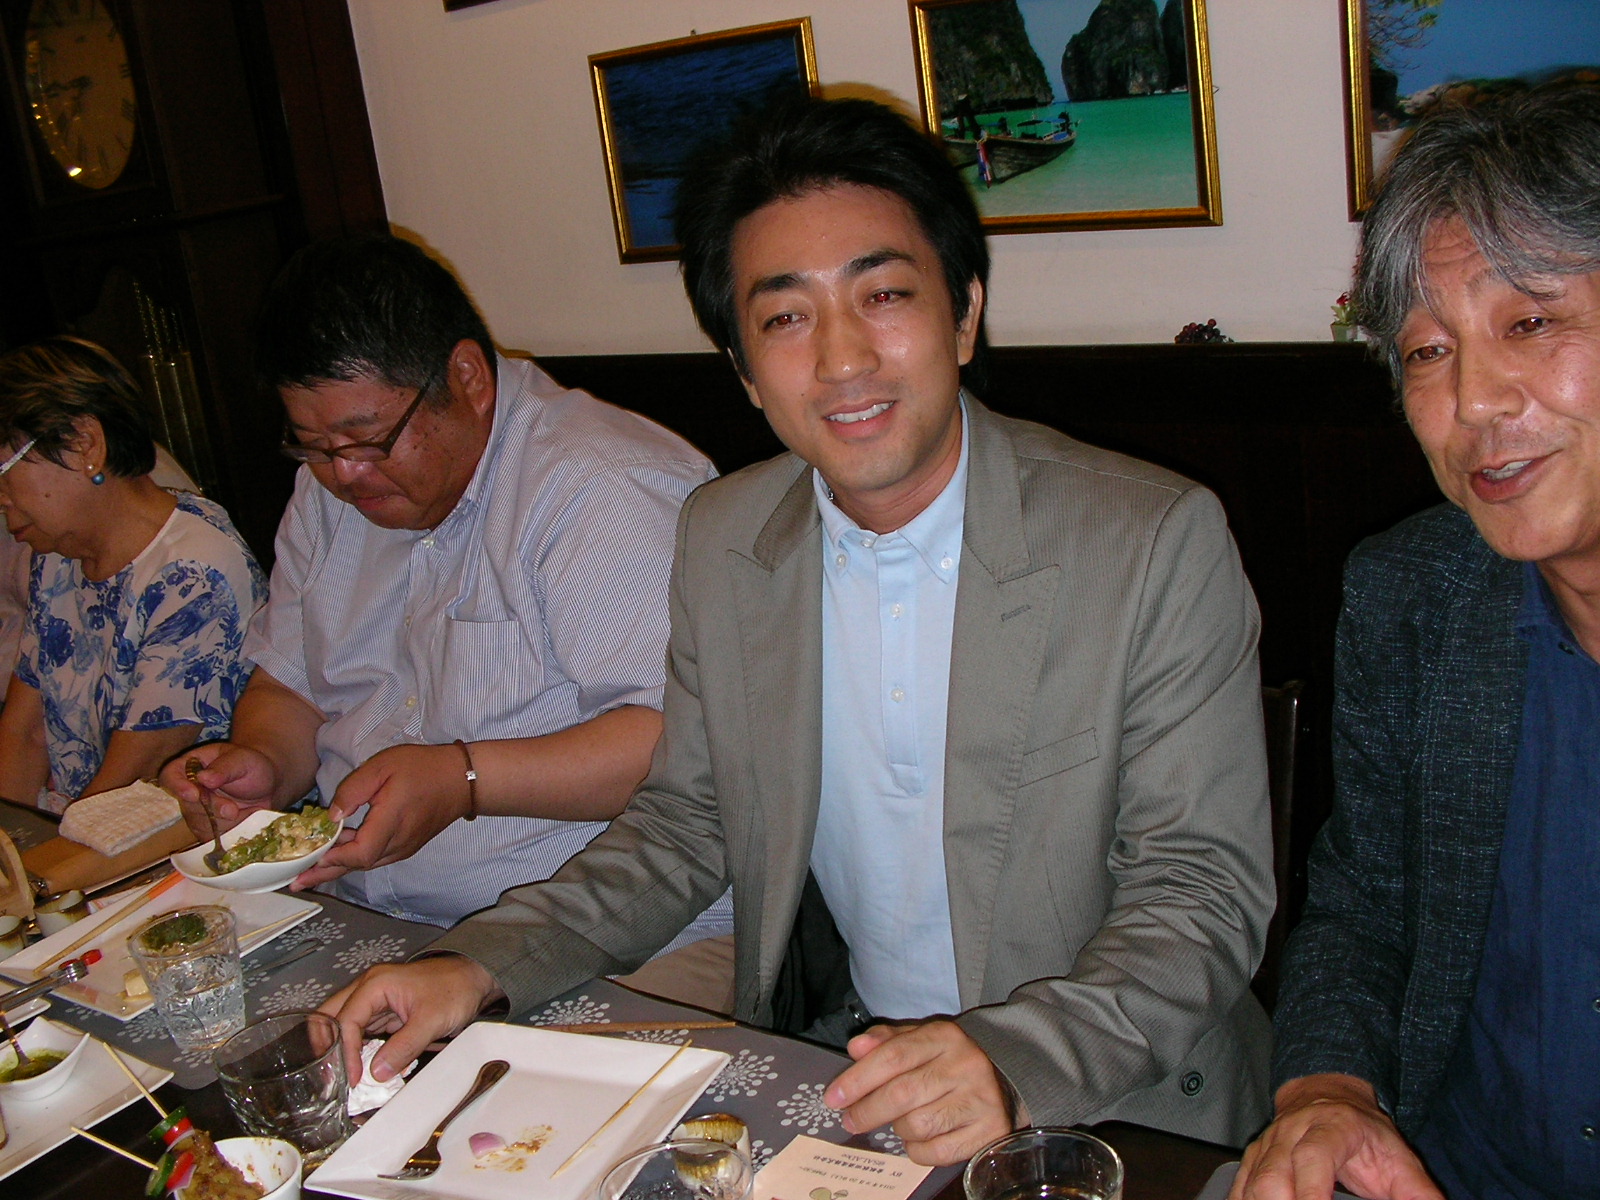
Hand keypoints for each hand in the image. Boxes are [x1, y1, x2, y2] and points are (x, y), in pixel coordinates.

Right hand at [158, 742, 279, 836]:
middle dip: (211, 809)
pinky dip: (230, 831)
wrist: (267, 786)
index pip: (170, 775)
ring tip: (244, 811)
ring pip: (199, 823)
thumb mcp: (243, 760)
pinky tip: (244, 820)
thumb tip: (203, 778)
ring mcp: (195, 811)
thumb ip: (224, 767)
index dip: (178, 786)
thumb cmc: (252, 766)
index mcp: (190, 766)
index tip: (194, 795)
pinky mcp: (206, 828)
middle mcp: (188, 790)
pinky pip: (211, 837)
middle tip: (232, 810)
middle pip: (187, 805)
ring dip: (223, 822)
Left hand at [292, 743, 470, 889]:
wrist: (462, 779)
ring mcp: (404, 847)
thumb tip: (331, 816)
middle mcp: (398, 843)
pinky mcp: (407, 846)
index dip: (333, 859)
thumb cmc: (422, 768)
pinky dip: (355, 859)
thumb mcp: (382, 766)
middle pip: (359, 865)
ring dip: (339, 867)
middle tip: (297, 882)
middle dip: (326, 873)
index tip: (309, 859)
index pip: (360, 853)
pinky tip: (340, 855)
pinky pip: (376, 857)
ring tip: (311, 871)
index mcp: (391, 821)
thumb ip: (353, 790)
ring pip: (367, 863)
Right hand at [318, 955, 501, 1084]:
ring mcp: (376, 1002)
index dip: (345, 1052)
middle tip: (330, 1077)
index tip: (352, 1078)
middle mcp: (369, 990)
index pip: (346, 1020)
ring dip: (340, 1051)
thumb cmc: (455, 989)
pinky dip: (357, 1051)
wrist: (475, 979)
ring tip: (342, 1079)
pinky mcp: (384, 1014)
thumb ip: (404, 1047)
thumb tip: (376, 1073)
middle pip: (331, 1016)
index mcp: (375, 984)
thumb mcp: (432, 1020)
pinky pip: (362, 1033)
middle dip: (326, 1047)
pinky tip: (360, 1070)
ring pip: (344, 1026)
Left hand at [823, 1020, 1015, 1165]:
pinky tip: (918, 1138)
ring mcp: (980, 1099)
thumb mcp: (918, 1041)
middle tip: (849, 1120)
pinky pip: (937, 1152)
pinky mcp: (989, 1131)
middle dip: (868, 1110)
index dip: (858, 1078)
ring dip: (898, 1128)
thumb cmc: (946, 1062)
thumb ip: (885, 1042)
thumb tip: (855, 1048)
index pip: (894, 1055)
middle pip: (903, 1092)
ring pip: (918, 1125)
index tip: (833, 1097)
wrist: (1001, 1080)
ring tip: (899, 1120)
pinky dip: (918, 1150)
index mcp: (945, 1036)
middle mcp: (966, 1065)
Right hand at [1229, 1074, 1442, 1199]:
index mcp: (1331, 1127)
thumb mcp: (1399, 1157)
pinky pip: (1239, 1185)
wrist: (1327, 1096)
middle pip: (1274, 1173)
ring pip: (1252, 1180)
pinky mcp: (1254, 1157)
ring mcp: (1269, 1144)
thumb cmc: (1365, 1133)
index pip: (1314, 1156)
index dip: (1311, 1188)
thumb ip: (1419, 1191)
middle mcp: (1292, 1132)